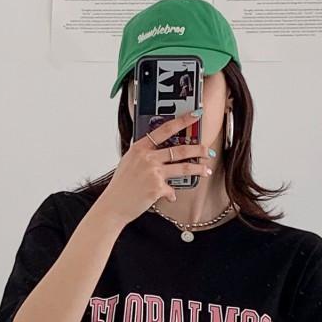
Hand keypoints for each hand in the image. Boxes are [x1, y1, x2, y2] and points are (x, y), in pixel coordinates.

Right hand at [98, 110, 213, 227]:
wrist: (113, 206)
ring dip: (198, 169)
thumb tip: (159, 152)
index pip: (165, 129)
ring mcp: (153, 172)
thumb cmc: (121, 186)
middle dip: (197, 149)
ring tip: (206, 170)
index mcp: (140, 148)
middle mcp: (147, 158)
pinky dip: (172, 194)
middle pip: (180, 149)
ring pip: (183, 167)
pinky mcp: (157, 188)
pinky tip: (170, 196)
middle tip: (207, 150)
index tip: (195, 115)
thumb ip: (144, 155)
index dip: (182, 121)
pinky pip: (172, 190)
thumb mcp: (129, 162)